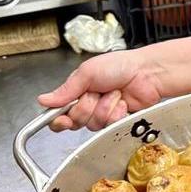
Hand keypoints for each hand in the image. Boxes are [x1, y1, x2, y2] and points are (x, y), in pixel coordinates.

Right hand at [37, 50, 164, 130]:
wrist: (147, 73)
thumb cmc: (120, 65)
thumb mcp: (87, 72)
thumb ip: (65, 90)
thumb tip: (43, 100)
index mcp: (78, 92)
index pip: (60, 114)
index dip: (59, 120)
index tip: (62, 119)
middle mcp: (88, 104)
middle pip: (76, 120)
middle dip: (87, 106)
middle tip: (97, 93)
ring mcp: (103, 113)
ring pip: (93, 124)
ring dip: (104, 107)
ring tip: (114, 94)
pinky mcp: (117, 121)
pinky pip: (110, 125)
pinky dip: (116, 113)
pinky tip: (123, 103)